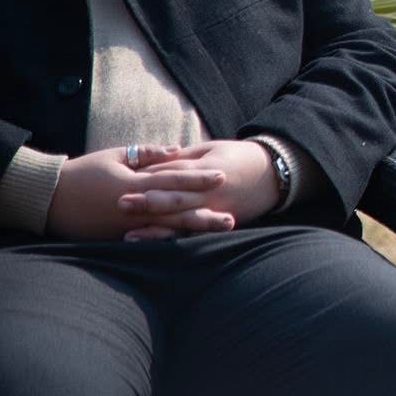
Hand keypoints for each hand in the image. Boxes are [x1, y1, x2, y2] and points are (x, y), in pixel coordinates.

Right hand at [45, 145, 230, 241]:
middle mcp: (133, 207)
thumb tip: (178, 150)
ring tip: (218, 231)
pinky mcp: (117, 239)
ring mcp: (125, 226)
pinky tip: (189, 245)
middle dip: (204, 213)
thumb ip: (147, 154)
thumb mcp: (114, 156)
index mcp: (133, 183)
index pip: (172, 180)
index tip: (222, 176)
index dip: (198, 179)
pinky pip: (148, 242)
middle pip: (175, 210)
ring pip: (166, 229)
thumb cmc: (83, 172)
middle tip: (233, 216)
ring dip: (193, 231)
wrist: (47, 198)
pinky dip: (170, 243)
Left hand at [114, 139, 282, 240]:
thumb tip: (158, 159)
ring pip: (182, 221)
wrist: (276, 174)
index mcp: (206, 169)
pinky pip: (195, 234)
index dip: (148, 175)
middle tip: (120, 203)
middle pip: (174, 198)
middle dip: (147, 202)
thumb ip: (186, 156)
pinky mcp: (221, 222)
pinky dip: (175, 240)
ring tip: (131, 235)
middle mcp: (210, 192)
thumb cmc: (241, 157)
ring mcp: (216, 209)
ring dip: (156, 229)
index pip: (173, 172)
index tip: (123, 178)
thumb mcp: (213, 149)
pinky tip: (158, 247)